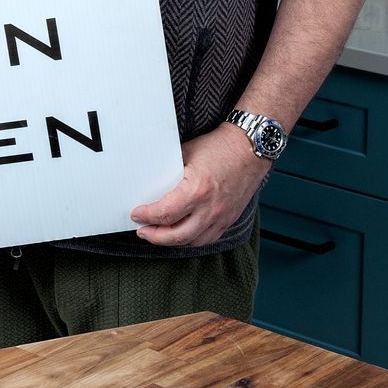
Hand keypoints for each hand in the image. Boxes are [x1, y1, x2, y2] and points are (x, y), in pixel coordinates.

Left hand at [129, 125, 269, 247]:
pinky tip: (182, 233)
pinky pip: (208, 239)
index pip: (164, 214)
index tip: (136, 214)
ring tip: (160, 233)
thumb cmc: (219, 147)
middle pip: (176, 235)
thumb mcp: (186, 153)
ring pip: (192, 241)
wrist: (250, 148)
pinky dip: (192, 239)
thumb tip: (150, 181)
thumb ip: (169, 171)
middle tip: (142, 231)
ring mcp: (221, 216)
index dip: (146, 216)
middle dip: (154, 236)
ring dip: (172, 240)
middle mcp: (209, 208)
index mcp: (196, 190)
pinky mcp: (229, 219)